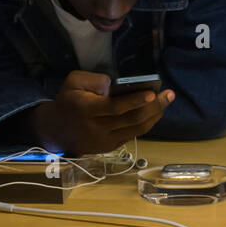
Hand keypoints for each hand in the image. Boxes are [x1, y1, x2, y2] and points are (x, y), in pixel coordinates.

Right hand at [31, 70, 173, 154]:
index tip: (153, 93)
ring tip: (166, 103)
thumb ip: (93, 79)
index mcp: (87, 110)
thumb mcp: (72, 82)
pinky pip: (132, 135)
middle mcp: (97, 128)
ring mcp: (105, 140)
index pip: (116, 107)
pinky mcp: (109, 147)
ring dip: (154, 116)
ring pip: (136, 130)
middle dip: (154, 107)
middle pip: (131, 119)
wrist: (56, 130)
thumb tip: (114, 84)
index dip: (135, 101)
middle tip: (169, 95)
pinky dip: (146, 124)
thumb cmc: (68, 101)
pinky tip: (154, 113)